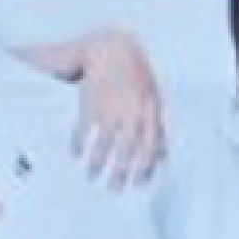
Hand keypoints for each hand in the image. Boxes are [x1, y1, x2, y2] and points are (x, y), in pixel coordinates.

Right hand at [56, 28, 166, 185]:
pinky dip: (78, 144)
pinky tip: (75, 154)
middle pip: (127, 150)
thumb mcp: (153, 99)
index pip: (149, 146)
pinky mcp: (90, 104)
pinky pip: (83, 130)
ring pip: (103, 144)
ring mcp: (110, 109)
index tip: (137, 184)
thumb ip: (157, 128)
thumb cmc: (135, 74)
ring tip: (91, 177)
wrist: (111, 49)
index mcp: (149, 112)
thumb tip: (163, 156)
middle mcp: (131, 113)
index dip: (144, 167)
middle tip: (113, 189)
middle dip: (120, 172)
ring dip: (97, 163)